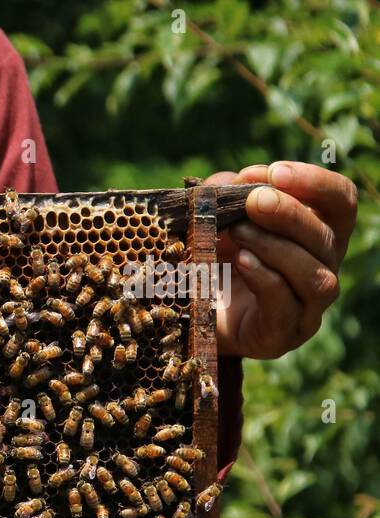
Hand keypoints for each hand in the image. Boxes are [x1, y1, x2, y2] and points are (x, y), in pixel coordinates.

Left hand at [206, 162, 356, 358]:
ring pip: (315, 275)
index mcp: (317, 236)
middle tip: (253, 200)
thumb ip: (226, 195)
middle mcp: (322, 270)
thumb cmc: (208, 262)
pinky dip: (266, 279)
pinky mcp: (281, 336)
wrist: (186, 317)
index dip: (315, 183)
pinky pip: (286, 306)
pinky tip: (243, 262)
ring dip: (277, 247)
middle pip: (328, 237)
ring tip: (238, 232)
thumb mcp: (214, 219)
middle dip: (290, 214)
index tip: (274, 171)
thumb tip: (241, 178)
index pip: (340, 203)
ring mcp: (306, 308)